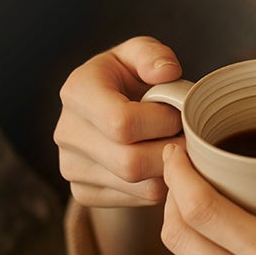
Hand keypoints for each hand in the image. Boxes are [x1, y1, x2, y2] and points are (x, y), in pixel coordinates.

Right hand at [55, 36, 183, 207]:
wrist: (107, 111)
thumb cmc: (128, 77)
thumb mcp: (139, 54)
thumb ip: (153, 55)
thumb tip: (167, 72)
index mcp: (77, 91)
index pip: (121, 122)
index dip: (162, 121)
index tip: (180, 113)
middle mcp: (66, 133)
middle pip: (130, 162)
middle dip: (171, 150)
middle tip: (189, 136)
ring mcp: (71, 167)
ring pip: (138, 185)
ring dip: (170, 169)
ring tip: (178, 145)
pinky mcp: (83, 193)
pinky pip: (137, 200)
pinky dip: (161, 184)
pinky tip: (162, 161)